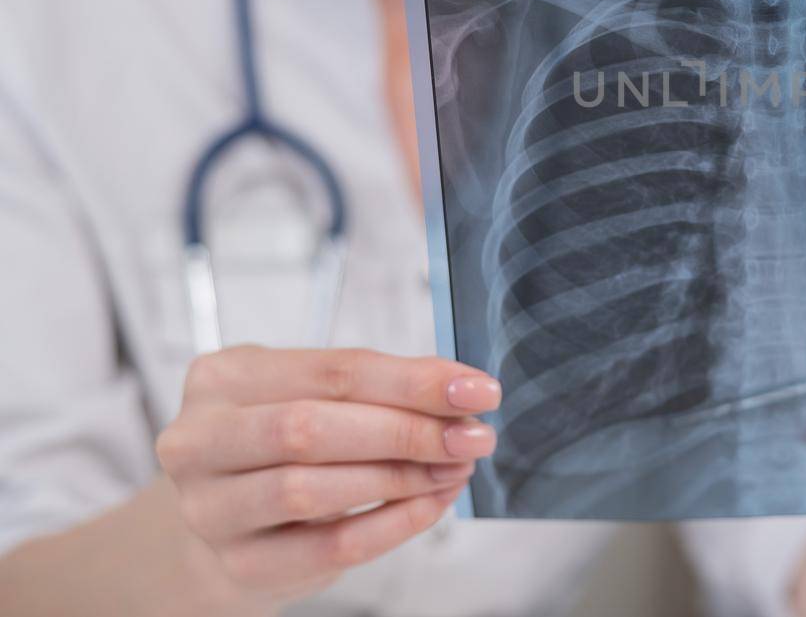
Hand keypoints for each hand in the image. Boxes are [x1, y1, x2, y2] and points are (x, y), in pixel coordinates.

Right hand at [155, 345, 500, 605]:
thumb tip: (463, 392)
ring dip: (401, 477)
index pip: (333, 371)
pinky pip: (327, 547)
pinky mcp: (240, 563)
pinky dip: (391, 524)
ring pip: (310, 489)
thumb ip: (380, 388)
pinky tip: (430, 504)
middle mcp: (200, 440)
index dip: (413, 381)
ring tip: (453, 468)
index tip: (475, 390)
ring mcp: (210, 508)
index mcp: (224, 377)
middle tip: (472, 436)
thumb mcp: (315, 394)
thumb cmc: (279, 442)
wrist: (230, 516)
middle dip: (408, 431)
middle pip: (312, 428)